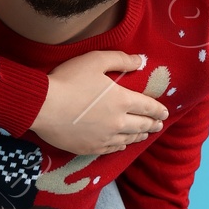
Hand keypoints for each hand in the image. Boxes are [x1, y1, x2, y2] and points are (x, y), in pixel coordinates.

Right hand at [31, 53, 167, 156]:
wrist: (44, 107)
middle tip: (158, 125)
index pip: (147, 106)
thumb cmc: (68, 80)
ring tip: (144, 135)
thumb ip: (120, 59)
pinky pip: (112, 148)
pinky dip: (121, 145)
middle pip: (141, 125)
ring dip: (139, 136)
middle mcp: (118, 122)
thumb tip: (140, 60)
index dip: (158, 110)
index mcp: (122, 100)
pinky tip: (122, 144)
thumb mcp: (95, 61)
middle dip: (152, 124)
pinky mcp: (90, 147)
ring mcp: (105, 137)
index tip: (164, 113)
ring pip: (128, 138)